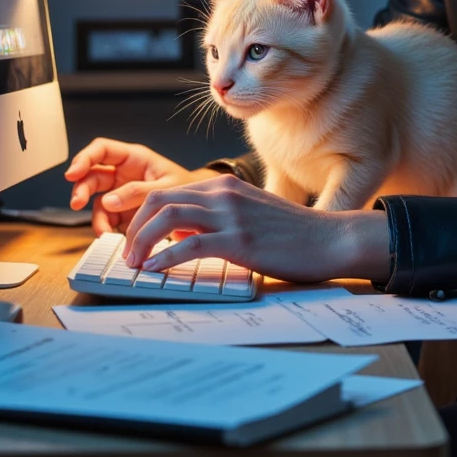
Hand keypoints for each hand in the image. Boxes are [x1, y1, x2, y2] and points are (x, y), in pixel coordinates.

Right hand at [64, 138, 204, 236]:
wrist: (201, 210)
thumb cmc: (188, 190)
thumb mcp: (168, 188)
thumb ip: (139, 192)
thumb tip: (108, 201)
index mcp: (134, 158)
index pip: (102, 150)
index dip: (84, 159)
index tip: (73, 174)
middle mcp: (123, 174)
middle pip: (92, 175)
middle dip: (81, 188)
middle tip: (76, 203)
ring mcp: (121, 193)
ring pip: (96, 200)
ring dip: (95, 215)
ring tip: (103, 230)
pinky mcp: (123, 213)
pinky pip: (107, 218)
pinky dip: (106, 228)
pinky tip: (110, 236)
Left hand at [121, 173, 391, 284]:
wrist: (330, 238)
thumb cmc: (293, 233)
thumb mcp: (249, 213)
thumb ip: (216, 217)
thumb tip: (180, 233)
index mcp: (223, 185)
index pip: (166, 190)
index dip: (141, 215)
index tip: (133, 239)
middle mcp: (223, 192)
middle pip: (158, 199)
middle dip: (133, 227)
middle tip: (127, 255)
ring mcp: (231, 215)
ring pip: (167, 217)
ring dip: (142, 242)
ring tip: (135, 265)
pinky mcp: (240, 240)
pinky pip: (190, 244)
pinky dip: (165, 258)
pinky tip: (155, 271)